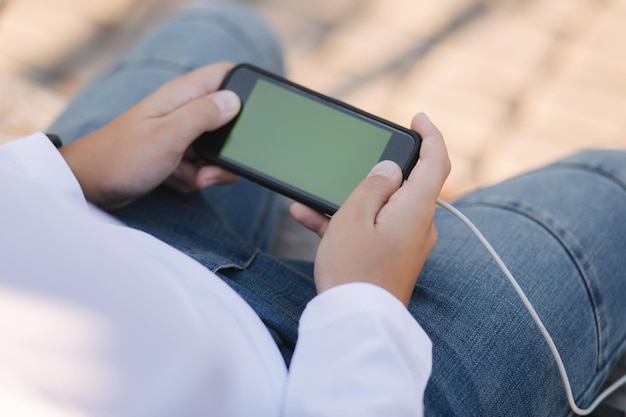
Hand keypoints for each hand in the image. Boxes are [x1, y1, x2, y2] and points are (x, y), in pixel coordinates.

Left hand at [59, 62, 239, 208]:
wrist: (89, 187)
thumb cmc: (122, 158)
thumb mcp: (168, 136)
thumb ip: (203, 115)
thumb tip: (235, 100)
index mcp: (183, 95)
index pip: (225, 74)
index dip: (244, 89)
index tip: (254, 116)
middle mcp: (183, 111)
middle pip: (228, 121)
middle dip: (228, 148)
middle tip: (215, 163)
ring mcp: (180, 134)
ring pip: (217, 150)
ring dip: (210, 169)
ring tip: (191, 175)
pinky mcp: (176, 156)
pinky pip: (202, 167)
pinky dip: (194, 178)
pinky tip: (175, 180)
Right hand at [291, 113, 449, 305]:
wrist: (355, 323)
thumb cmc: (353, 270)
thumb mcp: (354, 218)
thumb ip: (372, 186)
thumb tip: (389, 169)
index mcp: (415, 209)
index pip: (436, 162)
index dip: (430, 135)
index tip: (417, 119)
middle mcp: (418, 225)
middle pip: (405, 184)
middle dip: (374, 173)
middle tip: (348, 165)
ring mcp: (406, 243)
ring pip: (380, 208)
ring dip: (349, 200)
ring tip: (311, 198)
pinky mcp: (392, 257)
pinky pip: (372, 229)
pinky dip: (347, 221)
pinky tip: (308, 217)